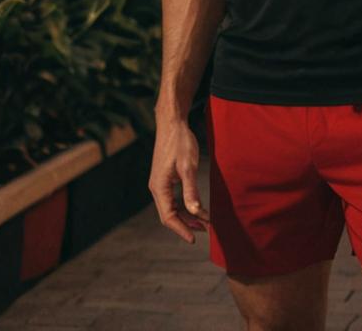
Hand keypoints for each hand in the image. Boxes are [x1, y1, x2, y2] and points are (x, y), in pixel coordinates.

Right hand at [149, 114, 209, 243]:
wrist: (172, 123)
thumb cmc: (180, 142)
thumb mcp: (188, 166)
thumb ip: (191, 190)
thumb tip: (195, 212)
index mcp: (159, 187)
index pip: (168, 217)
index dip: (181, 229)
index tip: (194, 238)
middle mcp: (156, 187)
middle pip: (169, 215)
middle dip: (186, 225)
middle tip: (205, 230)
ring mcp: (159, 182)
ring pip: (171, 207)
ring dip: (186, 216)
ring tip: (203, 221)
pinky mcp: (164, 177)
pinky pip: (172, 198)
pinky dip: (184, 205)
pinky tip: (195, 206)